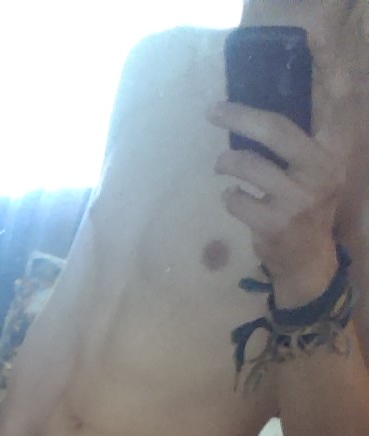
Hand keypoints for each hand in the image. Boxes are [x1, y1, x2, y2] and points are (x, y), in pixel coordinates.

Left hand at [209, 99, 344, 298]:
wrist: (307, 261)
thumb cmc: (304, 208)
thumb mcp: (312, 172)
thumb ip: (294, 146)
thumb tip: (251, 113)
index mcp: (331, 154)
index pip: (316, 110)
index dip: (295, 87)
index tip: (275, 66)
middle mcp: (320, 173)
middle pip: (275, 130)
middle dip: (238, 116)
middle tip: (213, 111)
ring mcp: (297, 201)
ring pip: (248, 166)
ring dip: (226, 163)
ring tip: (221, 166)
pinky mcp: (274, 225)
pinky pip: (236, 200)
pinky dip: (229, 198)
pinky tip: (235, 199)